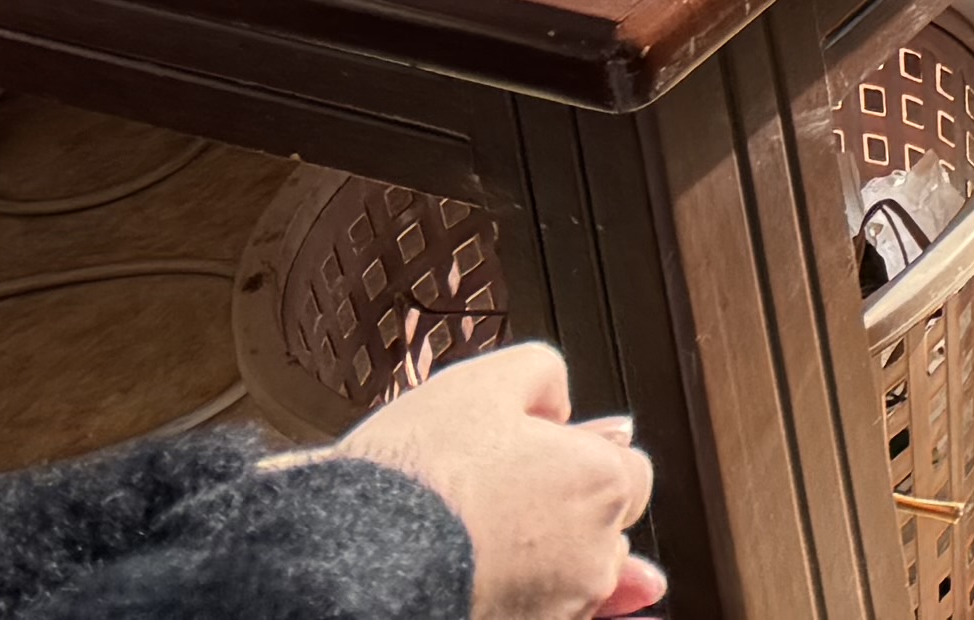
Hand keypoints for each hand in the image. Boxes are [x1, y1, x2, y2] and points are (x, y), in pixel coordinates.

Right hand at [316, 345, 662, 619]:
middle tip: (504, 498)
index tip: (538, 457)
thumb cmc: (414, 477)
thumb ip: (541, 376)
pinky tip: (485, 575)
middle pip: (603, 529)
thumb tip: (558, 402)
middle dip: (567, 513)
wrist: (347, 558)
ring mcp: (558, 608)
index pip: (626, 470)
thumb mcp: (480, 384)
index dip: (580, 457)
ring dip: (542, 562)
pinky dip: (519, 596)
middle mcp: (596, 556)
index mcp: (602, 483)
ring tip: (479, 540)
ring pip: (569, 580)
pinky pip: (540, 612)